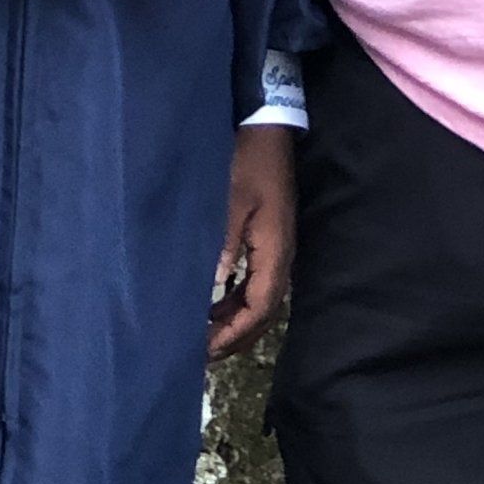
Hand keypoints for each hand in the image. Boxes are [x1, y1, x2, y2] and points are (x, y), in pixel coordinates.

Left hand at [209, 124, 295, 362]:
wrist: (267, 130)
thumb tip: (213, 286)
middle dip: (235, 336)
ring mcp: (276, 248)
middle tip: (202, 353)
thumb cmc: (247, 162)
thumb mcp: (230, 199)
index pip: (259, 308)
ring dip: (235, 320)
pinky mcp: (268, 239)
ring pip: (260, 300)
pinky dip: (235, 300)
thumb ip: (223, 242)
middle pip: (263, 312)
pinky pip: (255, 282)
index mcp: (275, 250)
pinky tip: (214, 303)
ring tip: (205, 336)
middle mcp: (281, 256)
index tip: (206, 349)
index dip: (234, 332)